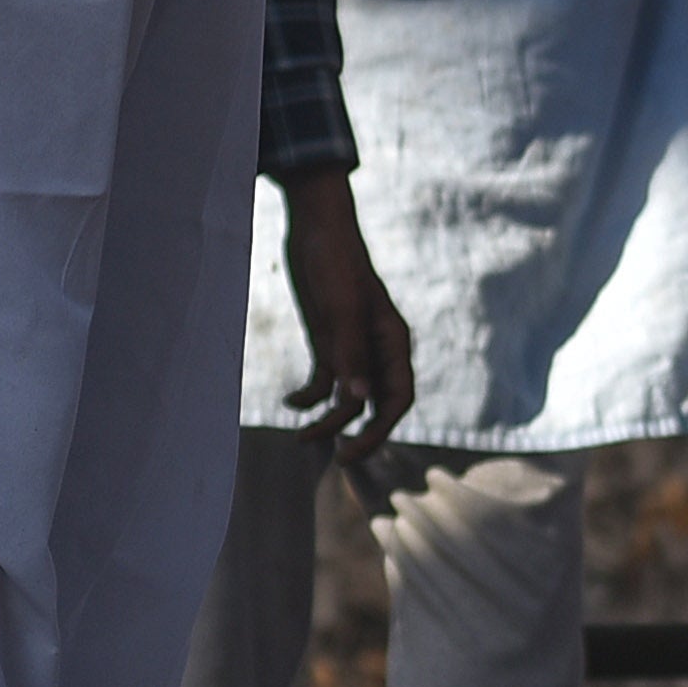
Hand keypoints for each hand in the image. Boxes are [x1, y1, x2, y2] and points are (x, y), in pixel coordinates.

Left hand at [273, 167, 411, 458]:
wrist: (314, 227)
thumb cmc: (335, 262)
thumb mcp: (340, 309)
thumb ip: (350, 355)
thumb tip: (358, 403)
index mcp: (392, 340)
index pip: (399, 397)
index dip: (381, 429)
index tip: (353, 450)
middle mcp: (377, 349)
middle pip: (377, 405)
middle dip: (359, 434)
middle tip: (337, 459)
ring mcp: (352, 347)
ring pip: (348, 399)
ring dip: (328, 421)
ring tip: (300, 437)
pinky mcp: (329, 342)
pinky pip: (324, 382)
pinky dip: (308, 397)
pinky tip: (289, 402)